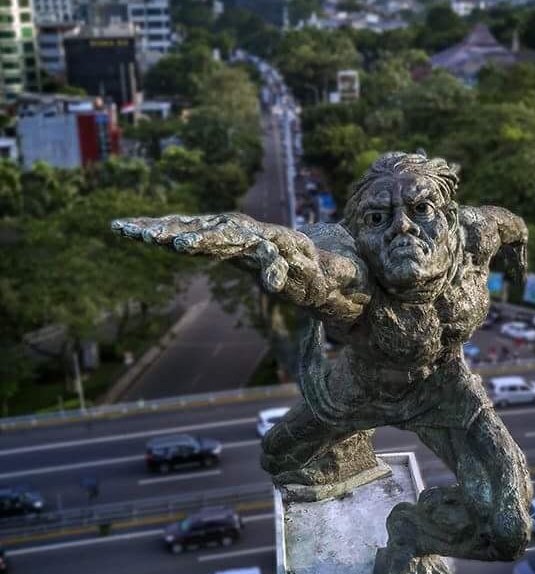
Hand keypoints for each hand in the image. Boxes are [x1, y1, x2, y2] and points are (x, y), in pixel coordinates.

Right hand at [111, 213, 308, 292]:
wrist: (304, 260)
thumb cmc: (308, 270)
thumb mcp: (309, 273)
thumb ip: (293, 273)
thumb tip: (271, 283)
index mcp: (256, 237)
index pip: (225, 238)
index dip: (203, 242)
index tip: (180, 247)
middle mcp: (236, 229)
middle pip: (199, 230)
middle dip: (172, 233)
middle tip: (147, 237)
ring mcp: (222, 231)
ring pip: (184, 228)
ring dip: (156, 230)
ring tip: (126, 231)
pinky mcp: (212, 238)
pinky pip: (180, 232)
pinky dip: (156, 231)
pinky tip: (127, 230)